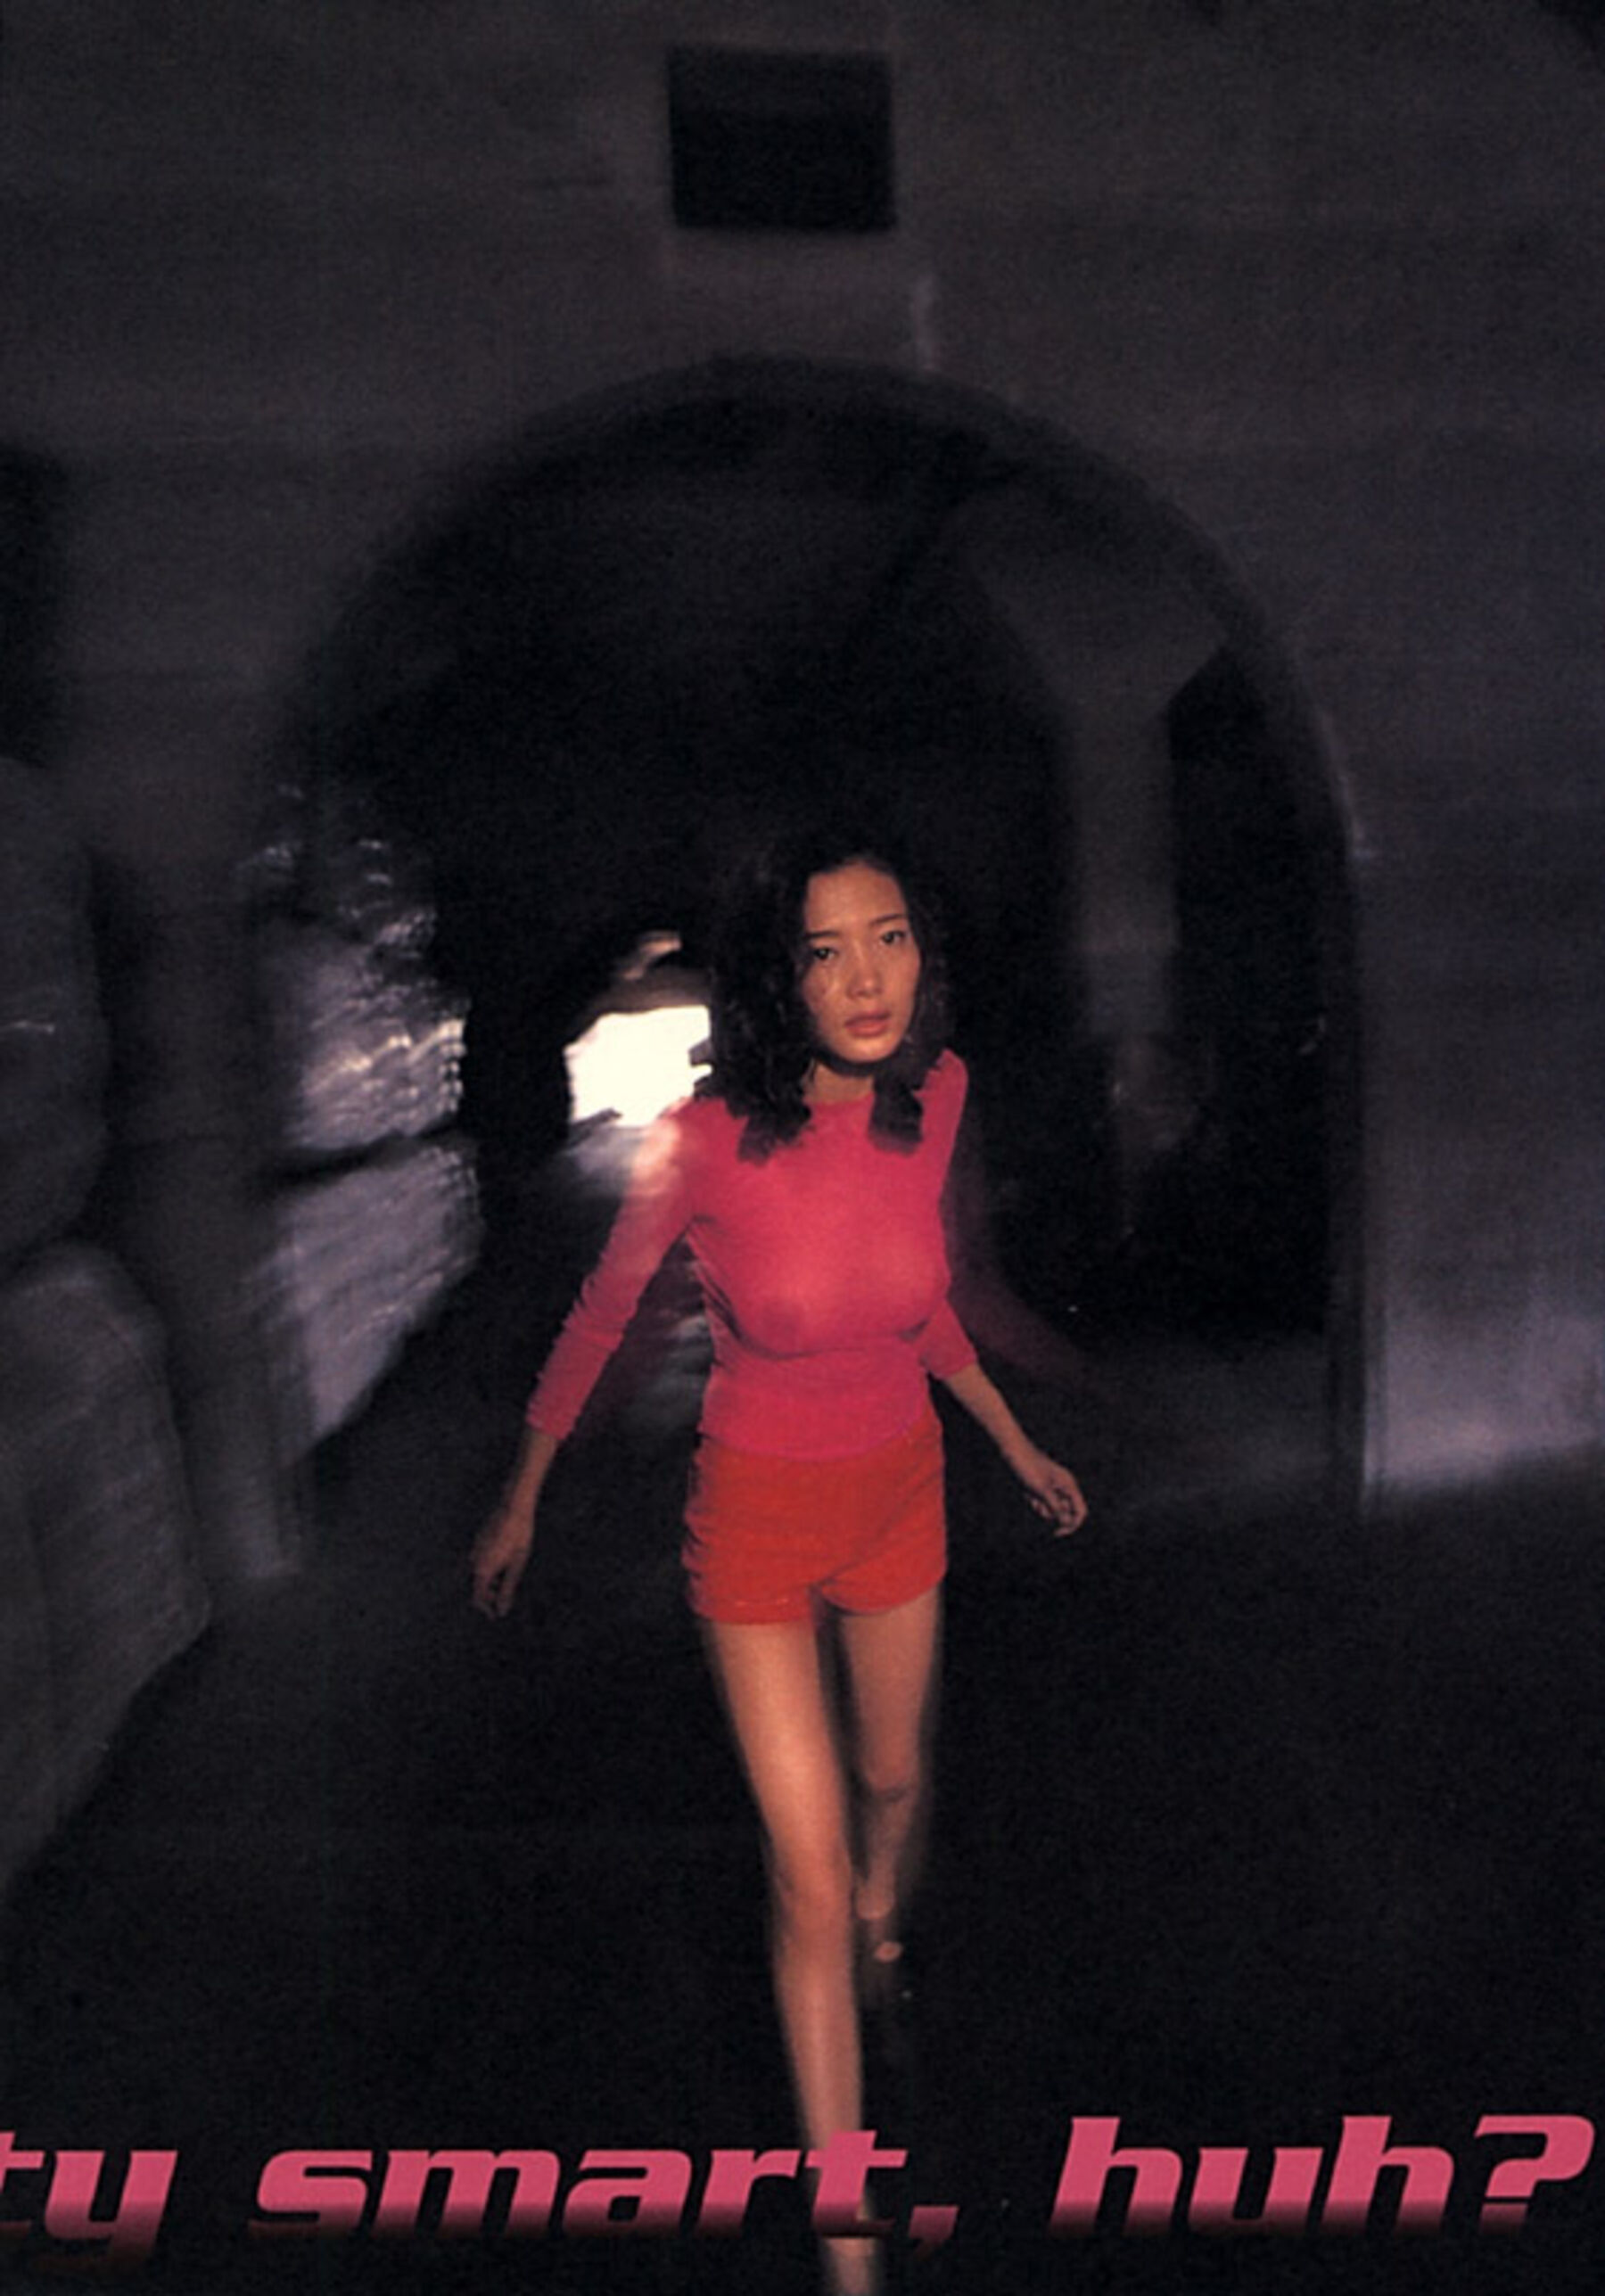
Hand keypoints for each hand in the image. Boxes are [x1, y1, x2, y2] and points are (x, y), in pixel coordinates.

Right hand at [470, 1502, 533, 1617]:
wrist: (514, 1506)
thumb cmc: (520, 1536)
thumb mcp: (517, 1565)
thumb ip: (508, 1589)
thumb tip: (501, 1611)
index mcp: (483, 1569)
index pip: (477, 1597)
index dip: (485, 1609)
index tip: (495, 1616)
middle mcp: (474, 1560)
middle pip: (475, 1585)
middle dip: (487, 1595)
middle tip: (503, 1598)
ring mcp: (475, 1548)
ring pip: (477, 1572)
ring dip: (488, 1581)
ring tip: (505, 1578)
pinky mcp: (479, 1539)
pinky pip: (479, 1560)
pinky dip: (488, 1568)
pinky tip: (503, 1561)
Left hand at [1007, 1443, 1087, 1536]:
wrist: (1013, 1451)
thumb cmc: (1029, 1467)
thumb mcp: (1042, 1490)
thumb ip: (1056, 1507)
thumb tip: (1067, 1523)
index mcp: (1069, 1485)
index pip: (1080, 1511)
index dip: (1072, 1524)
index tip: (1057, 1533)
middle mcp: (1064, 1487)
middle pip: (1066, 1512)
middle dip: (1051, 1513)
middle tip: (1039, 1502)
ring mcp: (1053, 1488)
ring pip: (1053, 1509)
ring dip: (1041, 1508)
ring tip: (1032, 1495)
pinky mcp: (1042, 1488)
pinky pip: (1042, 1503)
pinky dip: (1035, 1502)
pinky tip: (1027, 1492)